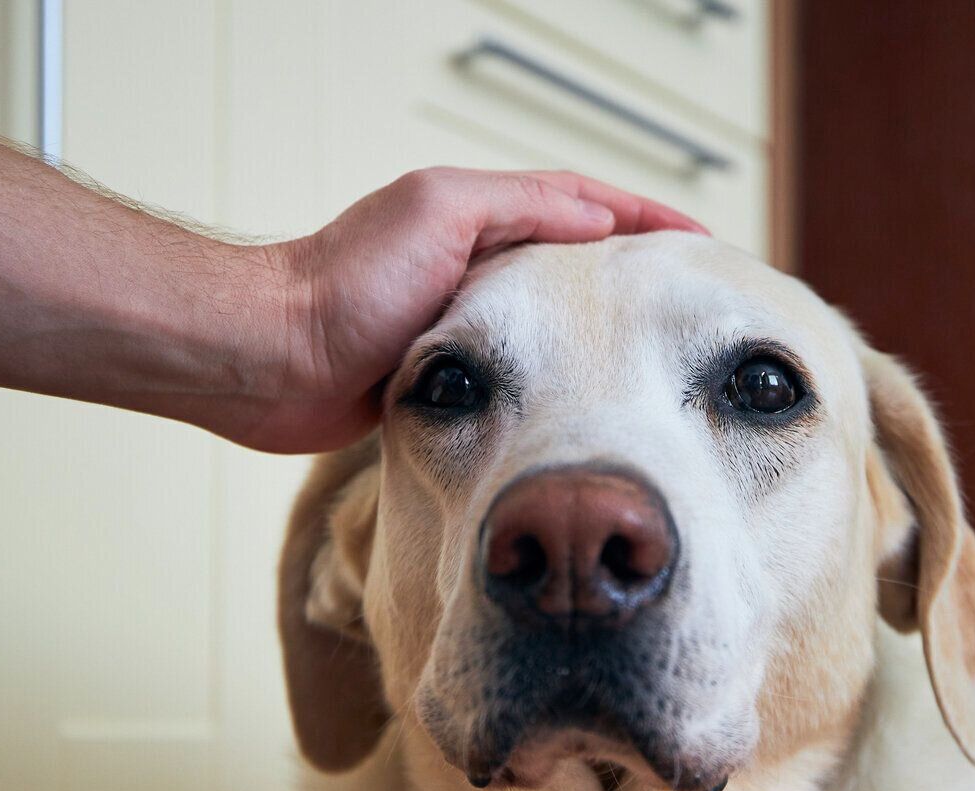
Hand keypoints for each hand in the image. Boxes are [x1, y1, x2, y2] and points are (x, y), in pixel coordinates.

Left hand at [230, 168, 704, 452]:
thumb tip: (598, 223)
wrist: (271, 361)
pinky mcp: (446, 378)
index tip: (703, 243)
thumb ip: (519, 209)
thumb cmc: (341, 286)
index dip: (645, 218)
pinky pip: (520, 373)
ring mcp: (460, 320)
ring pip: (552, 321)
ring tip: (659, 351)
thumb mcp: (440, 215)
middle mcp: (471, 262)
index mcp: (476, 214)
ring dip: (603, 330)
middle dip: (636, 273)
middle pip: (575, 260)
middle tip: (695, 299)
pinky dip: (559, 378)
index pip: (582, 204)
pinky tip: (588, 401)